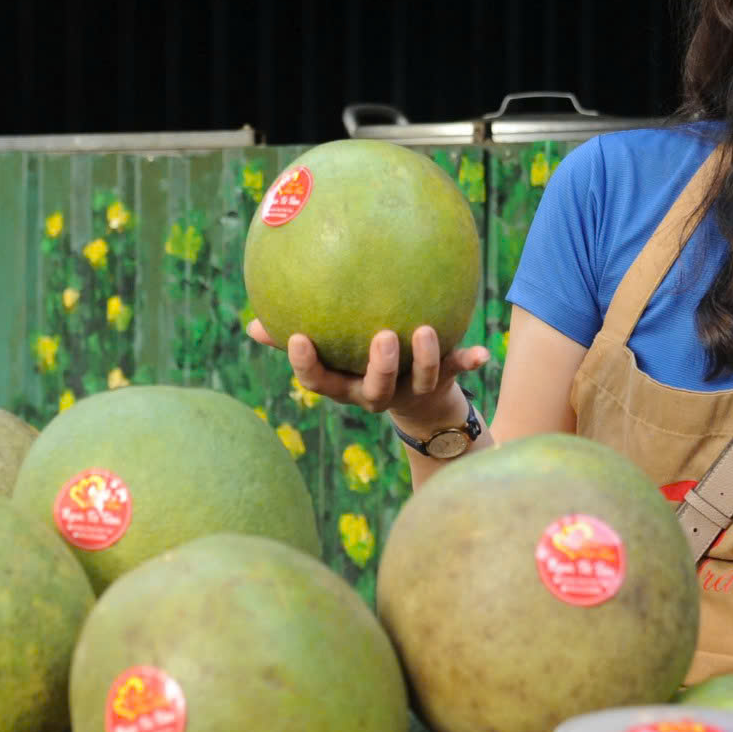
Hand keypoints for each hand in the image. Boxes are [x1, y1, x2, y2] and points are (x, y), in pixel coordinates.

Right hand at [244, 320, 490, 422]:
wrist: (420, 406)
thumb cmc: (359, 366)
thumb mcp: (329, 354)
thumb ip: (290, 337)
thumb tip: (250, 324)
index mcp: (348, 386)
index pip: (321, 382)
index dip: (307, 365)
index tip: (298, 338)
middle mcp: (379, 393)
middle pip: (376, 389)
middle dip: (380, 366)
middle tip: (382, 336)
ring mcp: (412, 390)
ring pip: (419, 381)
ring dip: (424, 358)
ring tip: (424, 330)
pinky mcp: (442, 382)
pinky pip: (457, 371)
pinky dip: (469, 362)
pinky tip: (482, 353)